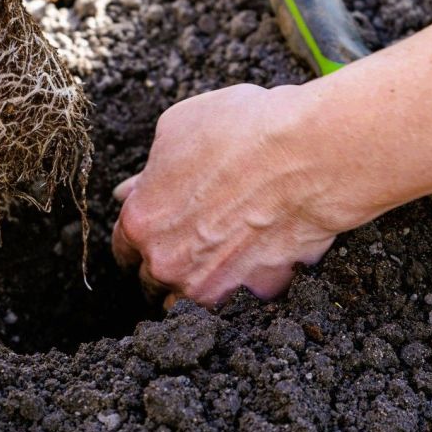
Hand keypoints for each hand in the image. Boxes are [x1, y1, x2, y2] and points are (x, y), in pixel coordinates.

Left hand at [111, 83, 357, 307]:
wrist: (308, 152)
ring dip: (197, 286)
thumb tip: (129, 190)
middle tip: (192, 243)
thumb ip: (148, 171)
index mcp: (141, 222)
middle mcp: (168, 262)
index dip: (140, 240)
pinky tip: (260, 261)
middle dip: (165, 265)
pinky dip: (248, 287)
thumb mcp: (178, 128)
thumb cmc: (242, 130)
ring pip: (189, 302)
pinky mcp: (256, 295)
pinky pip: (244, 302)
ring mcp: (211, 286)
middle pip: (152, 281)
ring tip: (221, 261)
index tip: (157, 233)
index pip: (123, 249)